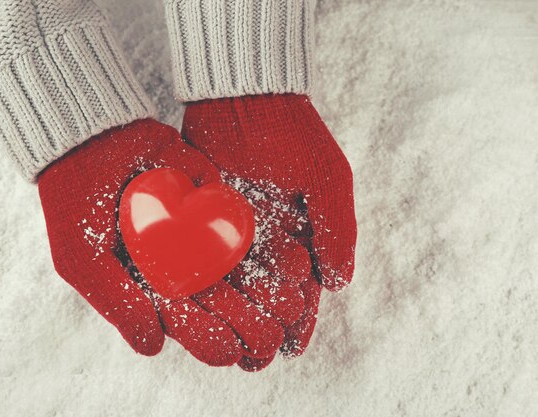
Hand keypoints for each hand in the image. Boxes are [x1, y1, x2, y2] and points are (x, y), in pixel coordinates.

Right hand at [38, 119, 306, 366]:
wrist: (93, 140)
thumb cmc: (77, 205)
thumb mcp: (82, 259)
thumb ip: (117, 303)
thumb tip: (153, 347)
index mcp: (150, 285)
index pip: (184, 320)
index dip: (206, 337)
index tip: (229, 352)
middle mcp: (180, 264)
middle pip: (220, 299)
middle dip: (246, 319)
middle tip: (270, 336)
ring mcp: (201, 234)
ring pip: (240, 267)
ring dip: (267, 288)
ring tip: (294, 305)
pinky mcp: (218, 204)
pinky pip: (247, 225)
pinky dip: (271, 244)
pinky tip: (296, 263)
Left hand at [182, 94, 357, 361]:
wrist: (248, 99)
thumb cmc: (296, 136)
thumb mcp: (329, 181)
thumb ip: (337, 232)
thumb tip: (338, 286)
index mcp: (306, 233)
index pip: (306, 286)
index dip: (301, 318)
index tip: (292, 346)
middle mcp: (272, 237)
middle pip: (269, 292)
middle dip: (264, 325)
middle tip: (256, 357)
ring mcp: (237, 230)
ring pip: (238, 283)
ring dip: (234, 314)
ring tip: (226, 346)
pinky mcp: (206, 218)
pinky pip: (205, 258)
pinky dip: (205, 284)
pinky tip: (199, 309)